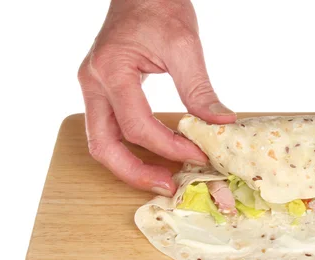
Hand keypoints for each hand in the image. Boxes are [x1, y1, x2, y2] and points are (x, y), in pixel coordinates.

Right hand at [78, 0, 235, 195]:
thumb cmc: (159, 7)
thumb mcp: (185, 45)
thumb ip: (199, 88)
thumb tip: (221, 123)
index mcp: (110, 70)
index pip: (136, 125)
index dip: (169, 147)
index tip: (199, 155)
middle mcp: (93, 83)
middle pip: (104, 145)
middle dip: (136, 172)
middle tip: (169, 185)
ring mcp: (93, 88)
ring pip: (102, 143)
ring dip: (130, 166)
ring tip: (163, 178)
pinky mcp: (102, 92)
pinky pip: (110, 130)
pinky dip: (131, 149)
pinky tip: (157, 156)